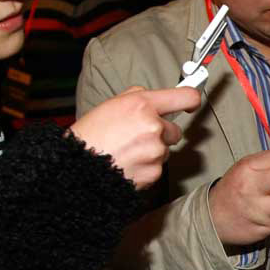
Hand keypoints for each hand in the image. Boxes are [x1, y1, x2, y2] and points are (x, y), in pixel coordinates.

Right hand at [70, 86, 201, 188]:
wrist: (77, 167)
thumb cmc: (90, 136)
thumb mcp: (111, 105)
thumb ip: (137, 98)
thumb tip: (155, 99)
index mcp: (142, 105)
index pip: (184, 97)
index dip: (191, 99)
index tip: (191, 102)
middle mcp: (153, 127)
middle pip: (175, 131)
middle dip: (161, 134)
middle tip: (137, 137)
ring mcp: (155, 151)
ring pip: (165, 150)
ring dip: (152, 151)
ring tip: (127, 152)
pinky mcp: (154, 172)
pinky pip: (157, 167)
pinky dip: (146, 167)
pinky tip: (128, 163)